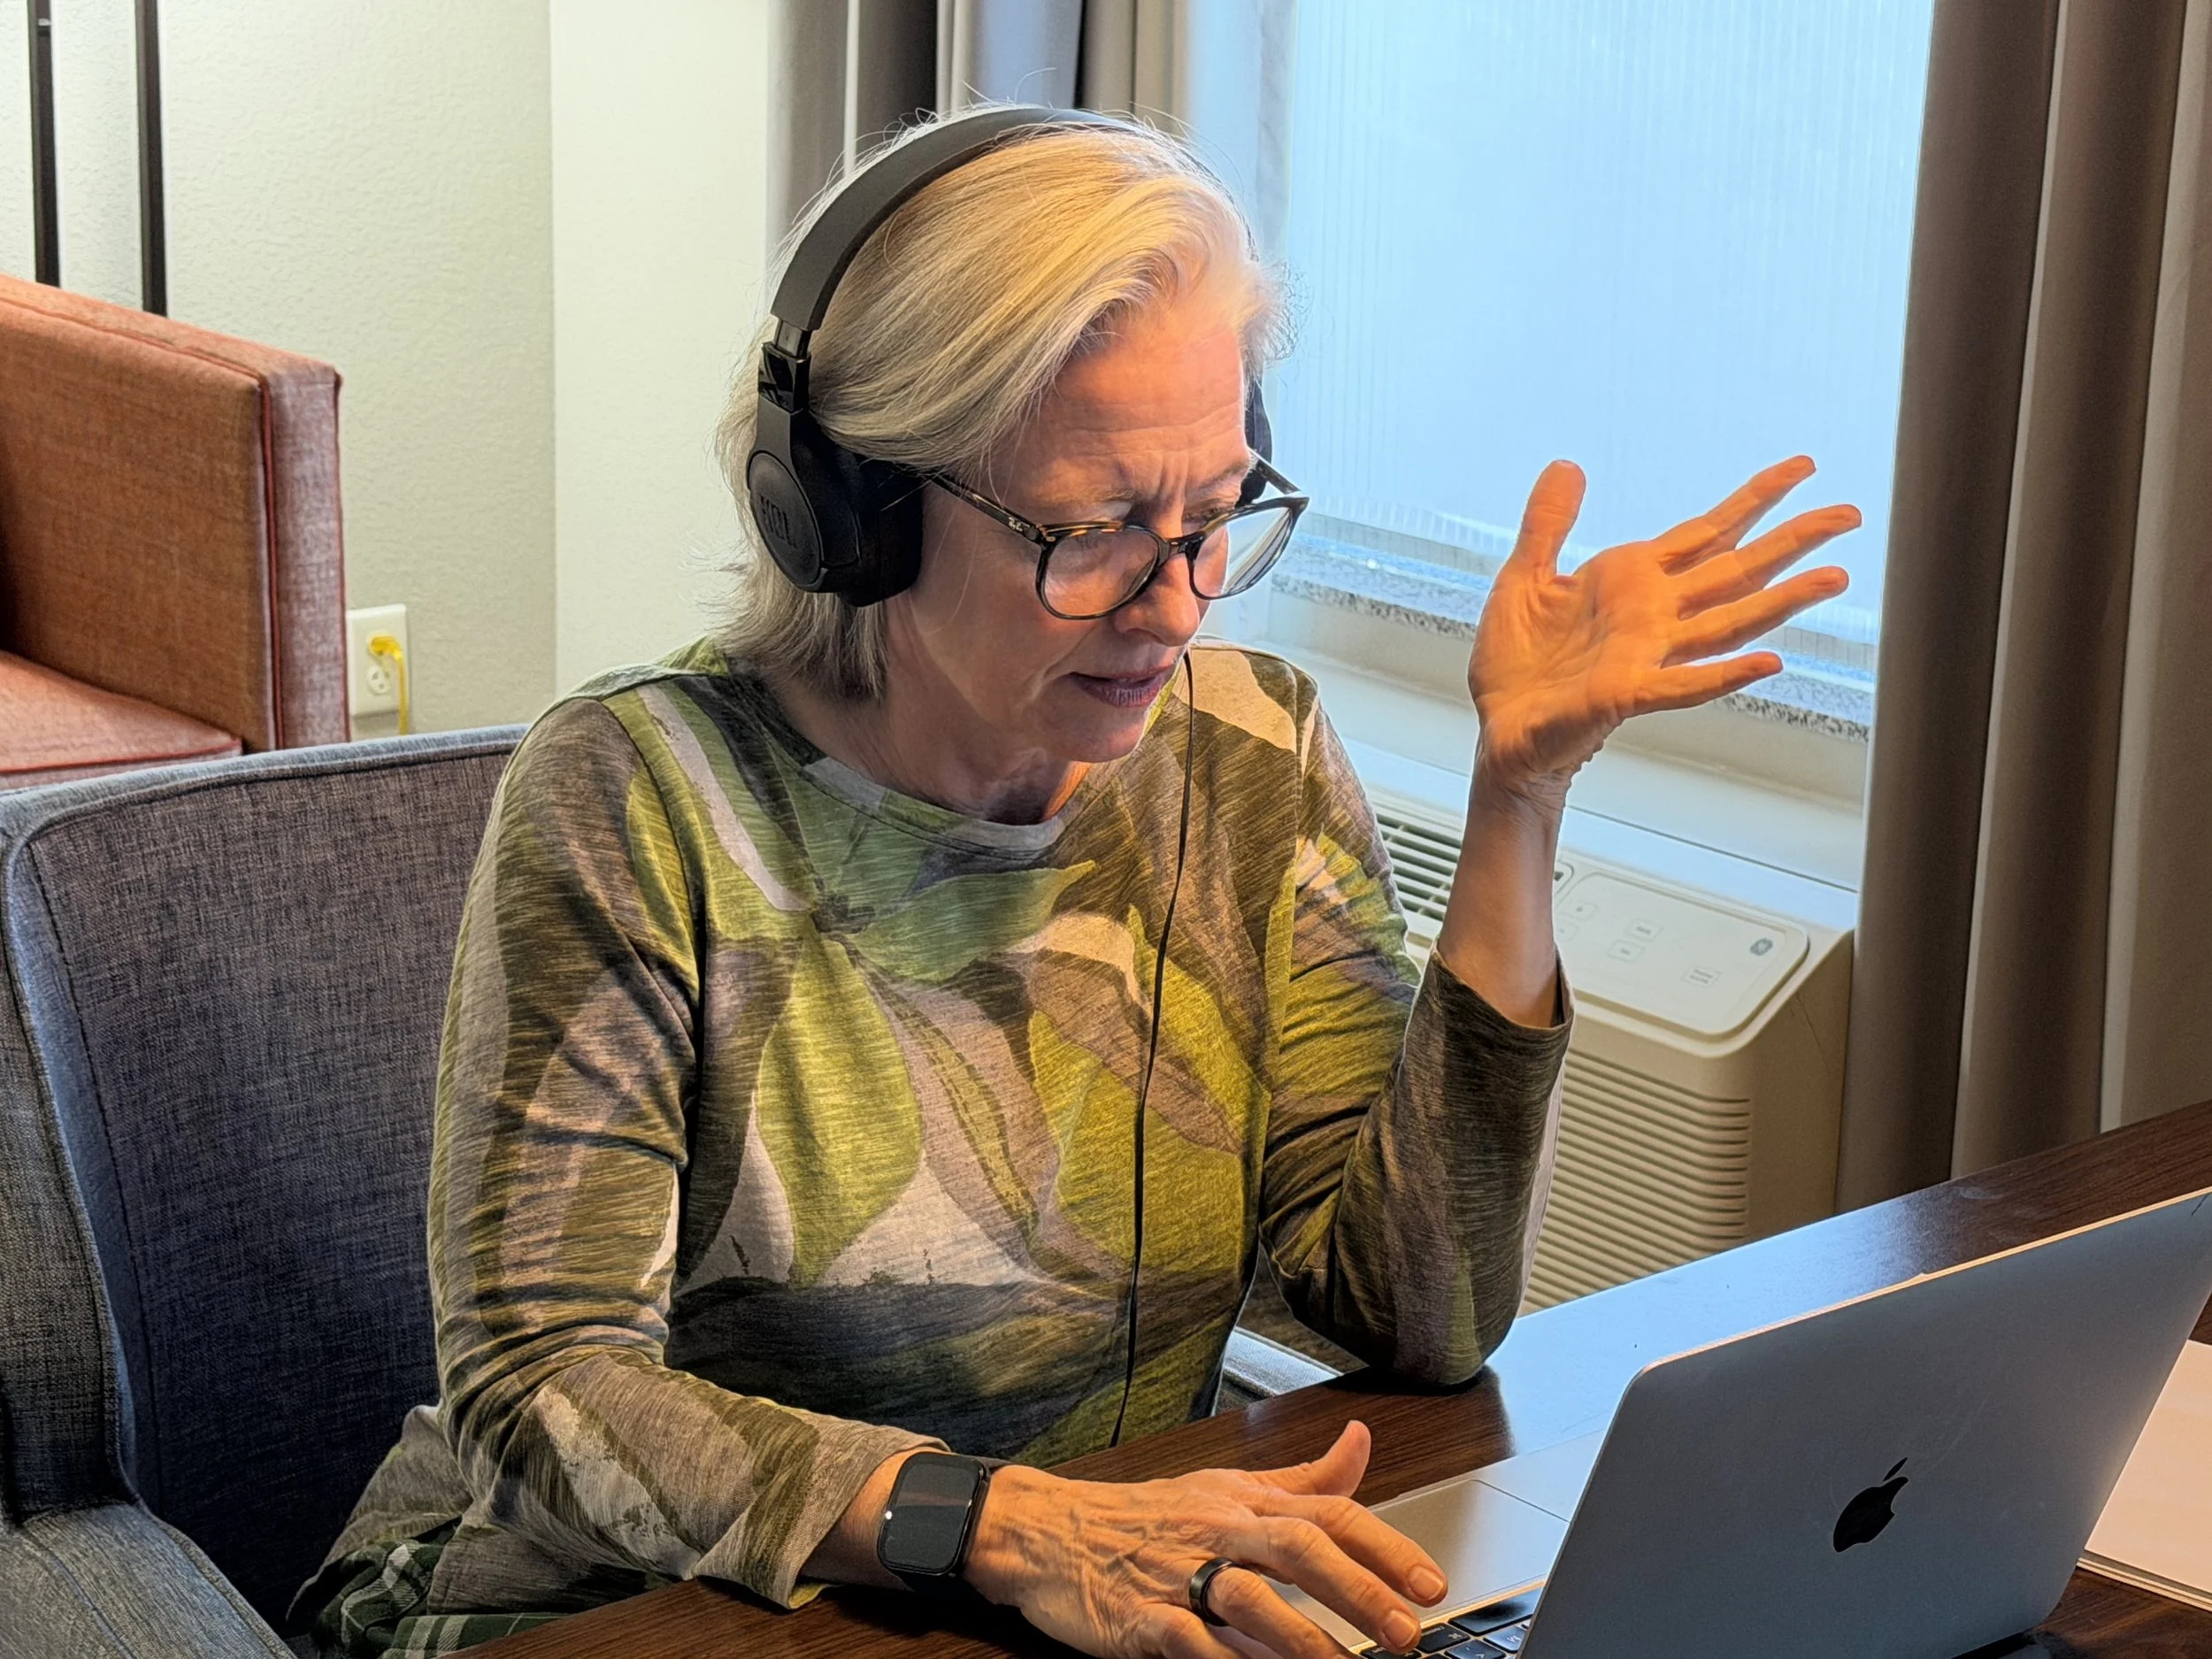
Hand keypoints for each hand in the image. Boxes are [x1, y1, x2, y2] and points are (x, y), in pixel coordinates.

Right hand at [966, 1421, 1445, 1657]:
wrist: (1049, 1531)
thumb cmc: (1146, 1514)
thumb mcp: (1226, 1484)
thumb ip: (1301, 1477)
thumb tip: (1361, 1440)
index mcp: (1243, 1500)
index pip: (1327, 1510)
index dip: (1383, 1545)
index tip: (1429, 1581)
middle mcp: (1217, 1530)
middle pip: (1297, 1548)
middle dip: (1357, 1590)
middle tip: (1404, 1630)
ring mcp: (1177, 1574)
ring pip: (1247, 1598)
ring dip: (1302, 1637)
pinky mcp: (1140, 1619)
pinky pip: (1188, 1642)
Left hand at [1467, 456, 1857, 803]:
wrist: (1497, 727)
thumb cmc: (1517, 664)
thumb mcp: (1524, 578)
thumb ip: (1549, 523)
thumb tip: (1568, 464)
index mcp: (1633, 581)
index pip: (1709, 532)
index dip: (1756, 499)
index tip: (1803, 468)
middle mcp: (1654, 616)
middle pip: (1737, 570)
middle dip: (1792, 541)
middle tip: (1849, 513)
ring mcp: (1648, 655)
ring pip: (1728, 622)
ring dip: (1780, 601)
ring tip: (1833, 578)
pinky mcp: (1627, 693)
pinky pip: (1685, 684)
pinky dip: (1726, 674)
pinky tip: (1769, 664)